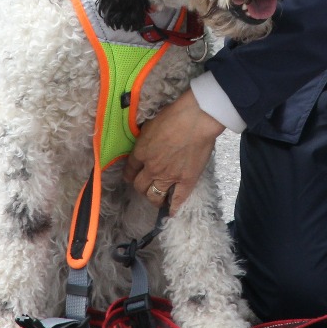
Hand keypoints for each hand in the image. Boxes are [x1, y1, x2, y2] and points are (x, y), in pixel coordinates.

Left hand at [125, 89, 225, 215]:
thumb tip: (146, 142)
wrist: (196, 119)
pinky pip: (177, 200)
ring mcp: (168, 177)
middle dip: (140, 187)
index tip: (131, 176)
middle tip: (145, 186)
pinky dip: (173, 208)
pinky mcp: (186, 182)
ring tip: (156, 199)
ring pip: (154, 196)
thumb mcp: (151, 124)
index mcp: (141, 152)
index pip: (130, 170)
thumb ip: (146, 138)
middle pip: (139, 186)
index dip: (130, 175)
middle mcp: (151, 168)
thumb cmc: (175, 115)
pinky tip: (171, 212)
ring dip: (153, 199)